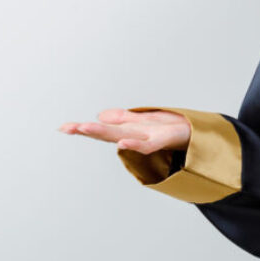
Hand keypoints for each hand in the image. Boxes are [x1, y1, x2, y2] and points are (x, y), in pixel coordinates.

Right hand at [59, 108, 190, 154]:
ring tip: (84, 127)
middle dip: (87, 130)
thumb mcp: (144, 120)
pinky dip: (134, 144)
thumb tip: (101, 115)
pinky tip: (122, 143)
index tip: (62, 127)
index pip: (103, 128)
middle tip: (65, 128)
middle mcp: (135, 135)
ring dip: (104, 132)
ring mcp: (148, 138)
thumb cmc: (171, 129)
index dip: (83, 128)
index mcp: (130, 130)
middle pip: (108, 132)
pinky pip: (147, 144)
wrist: (197, 134)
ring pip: (122, 136)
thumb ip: (123, 118)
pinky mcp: (163, 140)